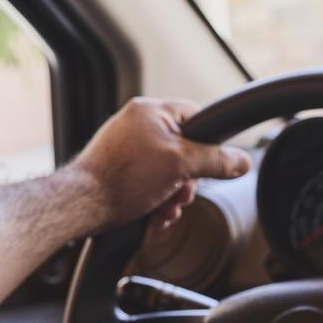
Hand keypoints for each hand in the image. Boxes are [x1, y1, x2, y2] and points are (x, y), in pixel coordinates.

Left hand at [72, 97, 250, 229]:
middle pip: (184, 148)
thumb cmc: (122, 178)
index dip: (208, 142)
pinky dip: (157, 197)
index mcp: (152, 111)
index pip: (197, 116)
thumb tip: (242, 161)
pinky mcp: (119, 167)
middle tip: (181, 193)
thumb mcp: (180, 165)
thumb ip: (216, 160)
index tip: (209, 163)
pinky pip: (150, 178)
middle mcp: (138, 123)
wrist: (81, 205)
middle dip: (187, 178)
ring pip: (168, 168)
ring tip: (165, 207)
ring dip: (173, 193)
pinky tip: (155, 212)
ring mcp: (127, 145)